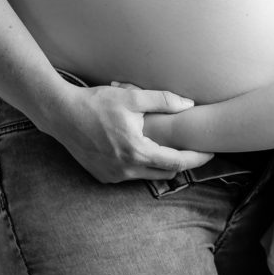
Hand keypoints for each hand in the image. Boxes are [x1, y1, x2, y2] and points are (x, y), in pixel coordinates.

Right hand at [40, 81, 210, 182]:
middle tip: (193, 148)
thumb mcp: (132, 98)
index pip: (177, 162)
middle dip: (182, 162)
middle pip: (166, 173)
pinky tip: (143, 150)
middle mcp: (126, 170)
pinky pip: (131, 175)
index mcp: (137, 152)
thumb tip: (189, 104)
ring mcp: (113, 176)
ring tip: (170, 147)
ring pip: (148, 175)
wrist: (61, 114)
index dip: (197, 158)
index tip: (212, 152)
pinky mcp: (103, 177)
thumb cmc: (96, 103)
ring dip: (160, 164)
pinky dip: (141, 166)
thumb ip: (164, 101)